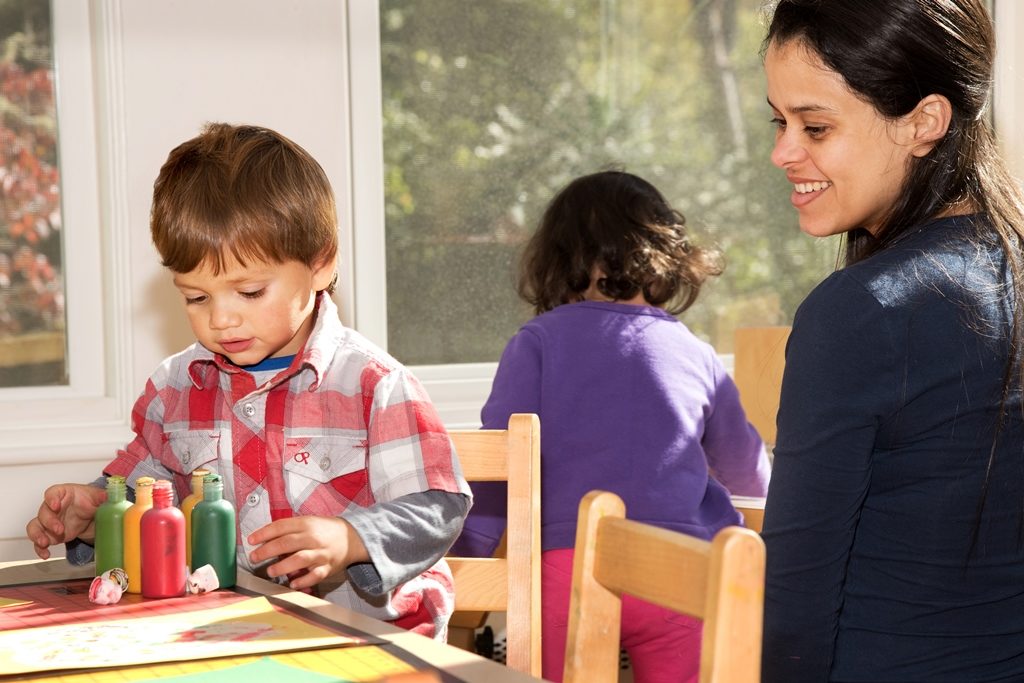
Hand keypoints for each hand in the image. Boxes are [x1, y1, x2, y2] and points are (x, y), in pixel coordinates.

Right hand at [25, 483, 106, 559]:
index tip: (55, 505)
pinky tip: (45, 554)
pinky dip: (40, 548)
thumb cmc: (90, 501)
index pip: (52, 493)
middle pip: (43, 512)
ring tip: (45, 543)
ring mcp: (49, 521)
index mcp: (64, 494)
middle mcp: (52, 507)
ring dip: (37, 534)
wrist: (91, 515)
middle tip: (59, 529)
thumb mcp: (98, 497)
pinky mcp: (49, 534)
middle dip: (49, 521)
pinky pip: (39, 541)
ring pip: (35, 526)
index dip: (51, 498)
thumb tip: (109, 496)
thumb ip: (102, 496)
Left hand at [247, 516, 369, 590]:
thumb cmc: (323, 530)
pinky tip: (293, 583)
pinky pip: (315, 575)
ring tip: (270, 572)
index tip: (251, 540)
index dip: (264, 533)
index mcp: (306, 524)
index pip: (281, 526)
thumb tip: (263, 541)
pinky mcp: (328, 568)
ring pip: (300, 559)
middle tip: (254, 557)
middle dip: (268, 550)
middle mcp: (312, 538)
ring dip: (283, 566)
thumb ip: (288, 530)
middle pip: (287, 543)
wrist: (351, 537)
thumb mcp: (307, 523)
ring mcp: (321, 553)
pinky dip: (304, 580)